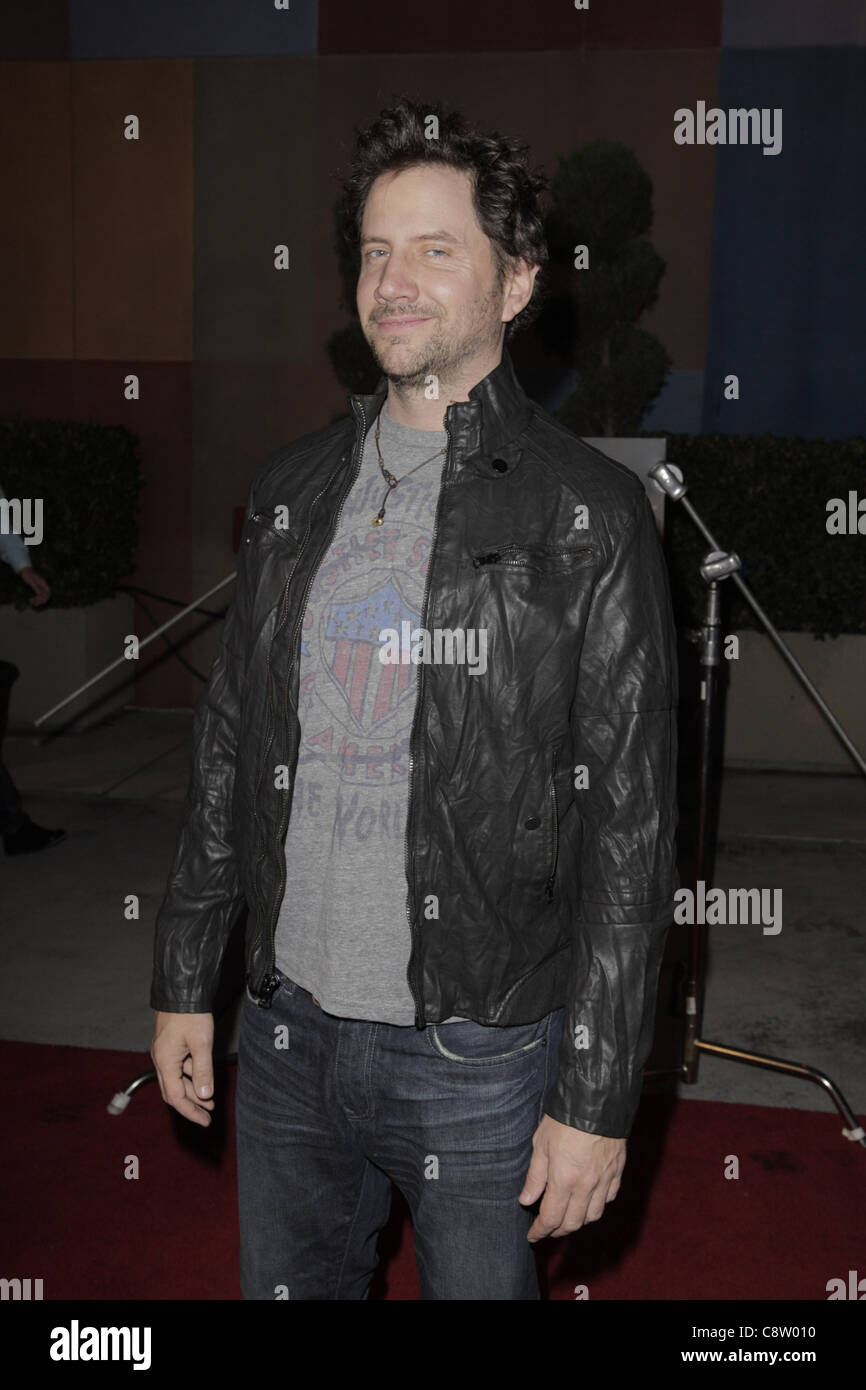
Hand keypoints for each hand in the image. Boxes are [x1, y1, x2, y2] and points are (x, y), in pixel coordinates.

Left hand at [18, 566, 50, 606]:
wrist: (24, 571)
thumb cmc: (27, 575)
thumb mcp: (31, 581)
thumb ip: (35, 587)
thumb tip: (40, 594)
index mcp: (43, 583)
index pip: (48, 592)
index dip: (46, 597)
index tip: (41, 601)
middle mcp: (43, 585)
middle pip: (45, 595)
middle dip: (40, 600)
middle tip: (34, 603)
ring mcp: (40, 587)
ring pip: (41, 596)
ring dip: (37, 600)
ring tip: (31, 602)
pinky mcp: (36, 588)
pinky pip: (38, 595)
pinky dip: (35, 598)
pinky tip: (31, 600)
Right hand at [150, 1011, 215, 1126]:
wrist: (181, 990)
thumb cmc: (190, 1014)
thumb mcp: (201, 1043)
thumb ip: (203, 1071)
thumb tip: (205, 1095)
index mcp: (166, 1062)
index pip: (176, 1097)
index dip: (191, 1111)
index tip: (206, 1120)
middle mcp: (161, 1060)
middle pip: (173, 1091)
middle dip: (191, 1104)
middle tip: (208, 1113)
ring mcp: (164, 1052)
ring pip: (176, 1079)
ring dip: (192, 1089)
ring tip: (210, 1098)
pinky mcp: (169, 1044)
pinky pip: (178, 1067)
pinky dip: (190, 1075)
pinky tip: (203, 1077)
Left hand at [519, 1114, 625, 1240]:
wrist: (597, 1100)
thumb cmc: (564, 1119)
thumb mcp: (541, 1144)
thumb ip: (535, 1176)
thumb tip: (526, 1200)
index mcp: (564, 1180)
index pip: (550, 1218)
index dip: (540, 1231)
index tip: (532, 1236)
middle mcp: (586, 1186)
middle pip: (572, 1223)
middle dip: (557, 1231)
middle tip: (546, 1229)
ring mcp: (604, 1180)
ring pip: (592, 1216)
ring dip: (577, 1222)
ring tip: (566, 1217)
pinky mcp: (617, 1172)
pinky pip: (608, 1199)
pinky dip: (596, 1206)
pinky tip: (588, 1201)